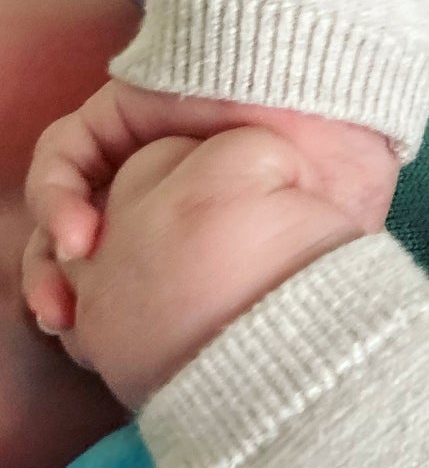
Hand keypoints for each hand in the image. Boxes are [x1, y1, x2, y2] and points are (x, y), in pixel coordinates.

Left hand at [23, 80, 399, 333]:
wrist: (340, 109)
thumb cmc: (341, 179)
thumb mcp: (312, 254)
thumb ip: (268, 294)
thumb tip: (244, 354)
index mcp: (204, 231)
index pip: (137, 281)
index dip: (116, 321)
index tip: (110, 358)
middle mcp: (163, 198)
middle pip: (88, 254)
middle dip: (67, 297)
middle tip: (70, 330)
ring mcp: (137, 156)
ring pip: (63, 211)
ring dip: (48, 258)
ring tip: (63, 299)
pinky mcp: (119, 113)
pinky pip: (65, 155)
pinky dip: (57, 198)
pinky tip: (77, 237)